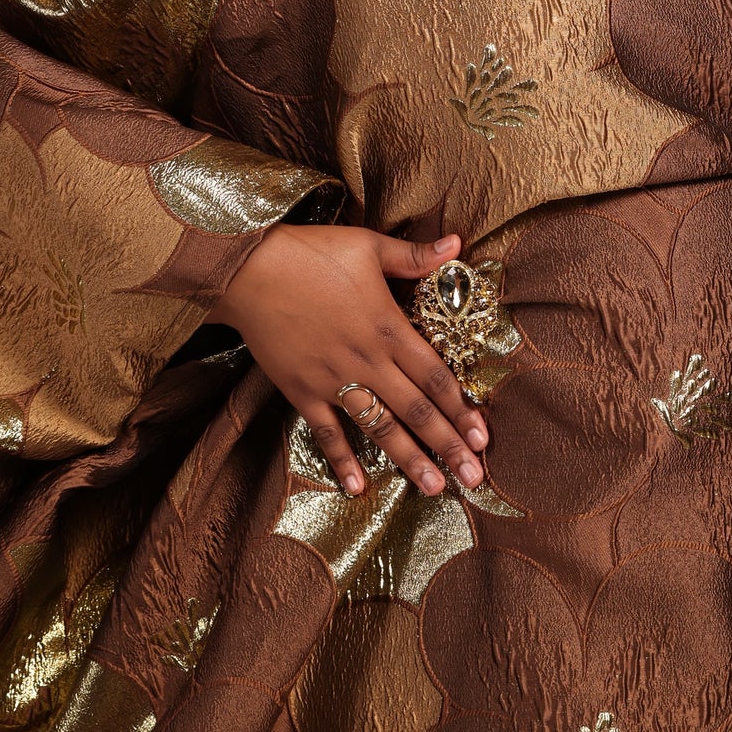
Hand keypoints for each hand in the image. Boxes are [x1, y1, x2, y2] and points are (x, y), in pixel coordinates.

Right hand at [208, 224, 487, 498]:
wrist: (248, 271)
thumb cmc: (310, 253)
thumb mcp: (368, 245)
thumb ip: (414, 256)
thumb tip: (457, 243)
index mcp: (389, 327)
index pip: (436, 376)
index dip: (462, 408)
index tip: (483, 437)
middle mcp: (368, 360)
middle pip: (416, 410)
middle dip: (448, 445)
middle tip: (474, 477)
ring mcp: (334, 380)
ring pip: (380, 427)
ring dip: (409, 460)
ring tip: (435, 488)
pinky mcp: (302, 391)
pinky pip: (327, 432)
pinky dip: (342, 460)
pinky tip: (358, 488)